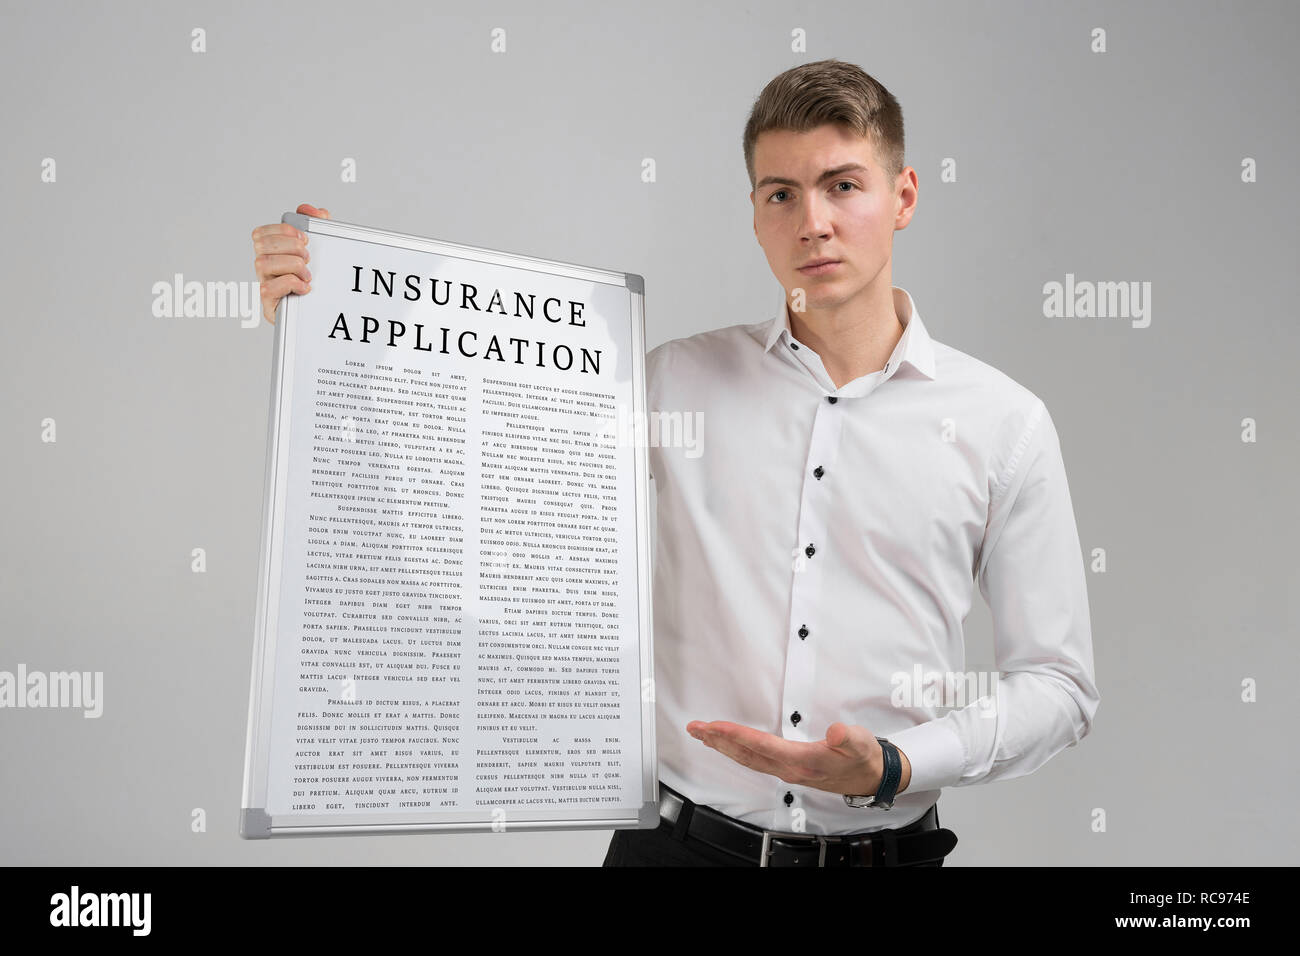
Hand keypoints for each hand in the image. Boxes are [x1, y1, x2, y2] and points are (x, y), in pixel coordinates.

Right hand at [251, 202, 331, 323]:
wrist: (318, 313)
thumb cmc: (314, 279)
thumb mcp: (319, 249)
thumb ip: (316, 225)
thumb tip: (310, 209)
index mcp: (272, 253)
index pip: (260, 233)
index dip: (281, 230)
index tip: (304, 238)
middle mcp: (264, 268)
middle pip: (260, 245)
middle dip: (289, 246)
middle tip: (308, 257)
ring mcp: (265, 285)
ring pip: (262, 263)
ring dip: (291, 264)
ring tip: (307, 274)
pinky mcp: (270, 304)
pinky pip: (269, 288)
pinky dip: (290, 283)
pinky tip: (305, 287)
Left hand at [686, 719, 910, 797]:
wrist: (871, 777)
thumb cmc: (863, 757)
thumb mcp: (862, 743)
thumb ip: (849, 738)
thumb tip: (836, 731)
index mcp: (804, 761)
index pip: (763, 746)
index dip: (737, 735)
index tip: (716, 726)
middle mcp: (790, 769)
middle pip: (747, 754)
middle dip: (719, 740)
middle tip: (696, 728)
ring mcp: (787, 771)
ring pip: (747, 759)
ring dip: (722, 746)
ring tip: (702, 734)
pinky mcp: (787, 769)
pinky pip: (754, 761)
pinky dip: (736, 751)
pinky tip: (726, 745)